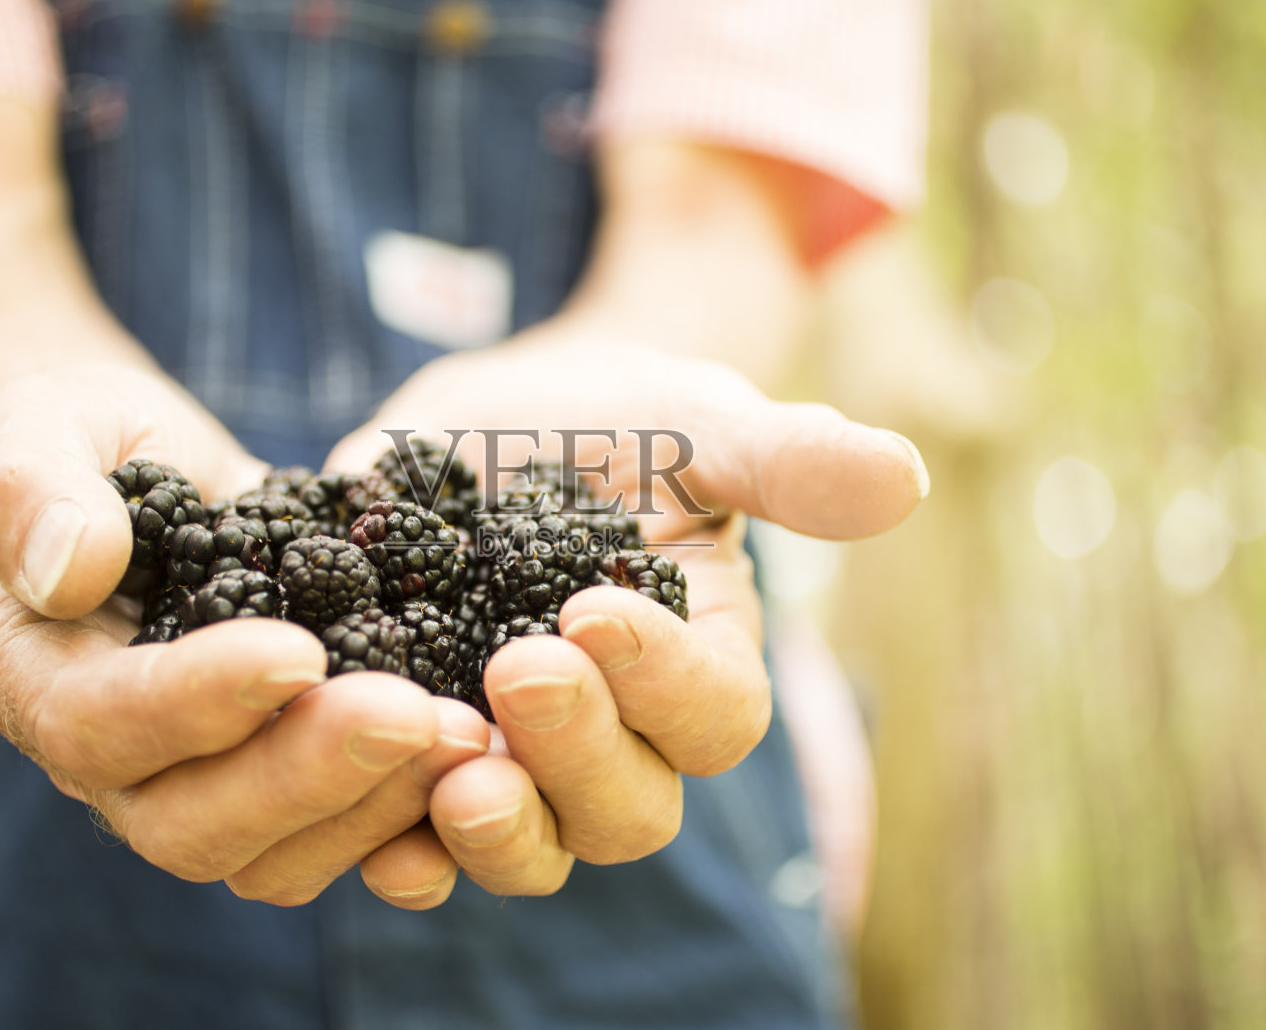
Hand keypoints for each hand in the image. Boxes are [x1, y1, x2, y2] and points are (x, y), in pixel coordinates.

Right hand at [0, 363, 490, 909]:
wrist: (138, 468)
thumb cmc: (79, 439)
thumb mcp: (39, 425)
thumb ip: (31, 486)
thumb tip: (71, 571)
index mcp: (22, 676)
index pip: (97, 722)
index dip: (196, 701)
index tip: (300, 652)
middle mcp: (103, 760)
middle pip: (191, 824)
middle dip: (306, 777)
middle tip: (415, 717)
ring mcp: (195, 780)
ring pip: (271, 856)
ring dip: (372, 806)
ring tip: (466, 736)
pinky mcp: (276, 774)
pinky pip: (334, 834)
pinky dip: (408, 810)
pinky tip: (482, 757)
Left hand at [328, 324, 927, 899]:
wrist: (492, 423)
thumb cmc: (615, 418)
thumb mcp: (694, 419)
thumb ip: (785, 457)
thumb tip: (903, 477)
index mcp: (700, 665)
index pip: (713, 717)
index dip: (663, 680)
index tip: (593, 607)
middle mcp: (618, 738)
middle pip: (626, 811)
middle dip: (577, 755)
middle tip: (517, 670)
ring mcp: (517, 758)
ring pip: (532, 847)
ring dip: (494, 829)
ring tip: (449, 774)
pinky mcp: (419, 752)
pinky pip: (414, 836)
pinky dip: (395, 843)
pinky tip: (362, 823)